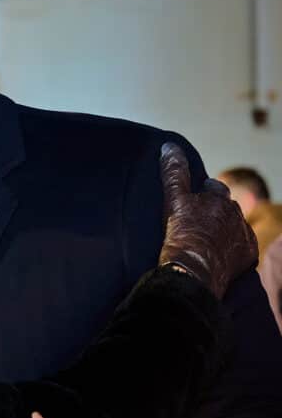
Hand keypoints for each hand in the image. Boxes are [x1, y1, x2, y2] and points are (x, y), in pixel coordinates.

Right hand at [158, 142, 257, 298]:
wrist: (193, 271)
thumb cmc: (182, 234)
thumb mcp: (173, 200)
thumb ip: (173, 173)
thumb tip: (169, 146)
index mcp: (217, 198)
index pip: (213, 187)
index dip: (203, 192)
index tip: (193, 200)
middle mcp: (235, 213)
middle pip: (226, 207)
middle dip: (215, 211)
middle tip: (197, 222)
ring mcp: (242, 234)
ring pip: (234, 226)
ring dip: (224, 229)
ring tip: (206, 240)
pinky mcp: (247, 255)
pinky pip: (242, 247)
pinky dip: (232, 248)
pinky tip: (218, 254)